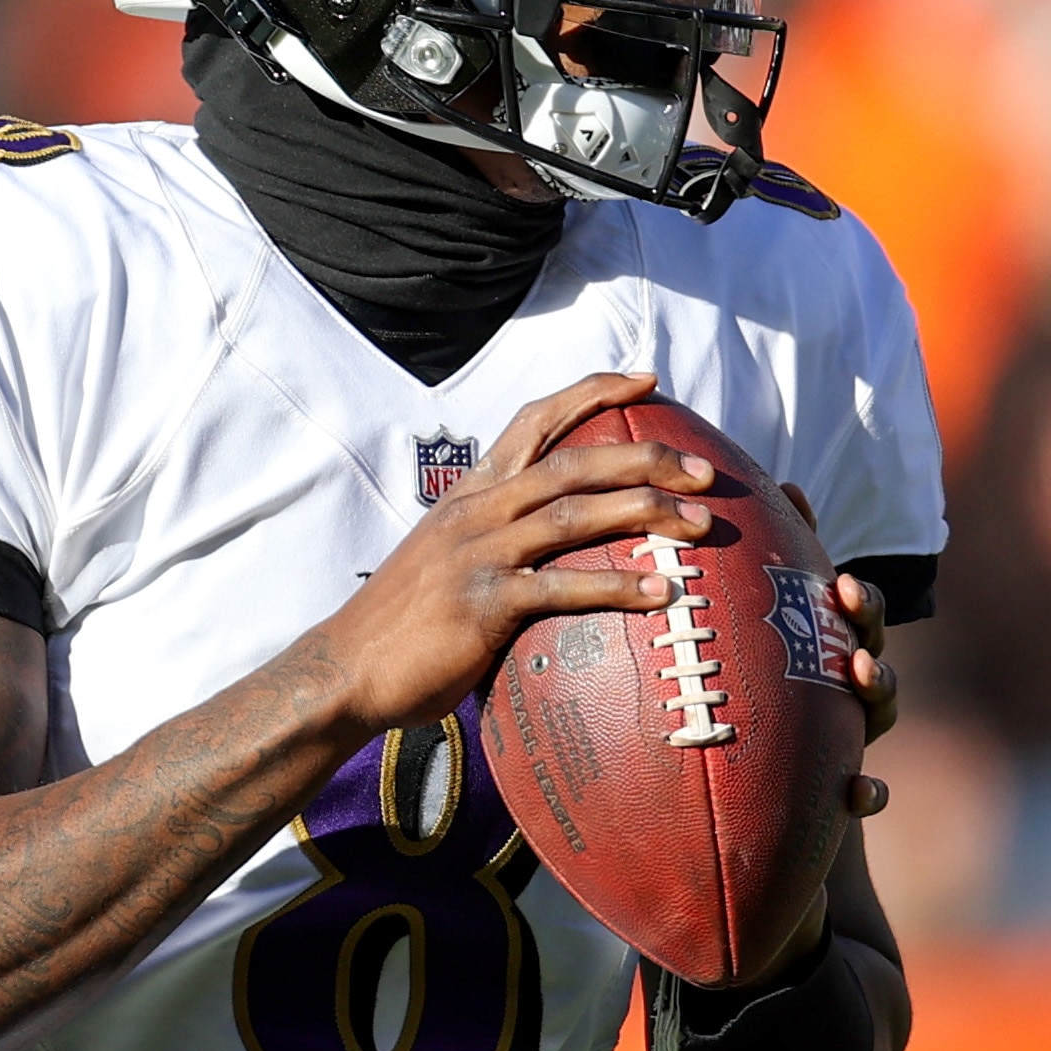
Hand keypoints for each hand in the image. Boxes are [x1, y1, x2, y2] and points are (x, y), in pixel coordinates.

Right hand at [306, 371, 711, 736]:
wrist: (345, 670)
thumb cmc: (402, 626)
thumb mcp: (444, 560)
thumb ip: (492, 541)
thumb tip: (543, 549)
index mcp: (471, 494)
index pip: (535, 420)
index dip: (593, 392)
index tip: (647, 380)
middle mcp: (477, 511)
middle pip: (574, 460)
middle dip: (647, 457)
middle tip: (704, 471)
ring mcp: (479, 553)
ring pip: (576, 513)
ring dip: (646, 513)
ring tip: (701, 526)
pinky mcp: (483, 603)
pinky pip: (563, 586)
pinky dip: (616, 586)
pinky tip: (660, 595)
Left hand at [779, 482, 902, 816]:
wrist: (763, 778)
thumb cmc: (766, 685)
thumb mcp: (768, 626)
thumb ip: (777, 563)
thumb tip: (784, 485)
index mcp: (833, 644)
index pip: (856, 613)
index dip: (856, 598)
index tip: (839, 584)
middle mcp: (852, 685)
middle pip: (875, 645)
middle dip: (868, 632)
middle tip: (852, 619)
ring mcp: (853, 733)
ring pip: (880, 711)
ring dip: (879, 689)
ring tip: (862, 674)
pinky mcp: (844, 784)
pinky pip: (868, 791)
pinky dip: (870, 791)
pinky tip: (858, 791)